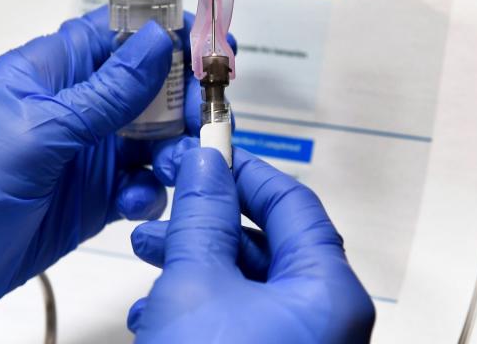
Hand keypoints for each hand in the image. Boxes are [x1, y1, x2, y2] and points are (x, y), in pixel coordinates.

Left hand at [0, 7, 232, 330]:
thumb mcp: (40, 126)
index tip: (205, 48)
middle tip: (199, 117)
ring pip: (154, 138)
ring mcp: (87, 152)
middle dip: (180, 99)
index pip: (117, 34)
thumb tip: (157, 41)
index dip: (163, 35)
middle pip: (148, 87)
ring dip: (173, 149)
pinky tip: (134, 202)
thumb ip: (107, 91)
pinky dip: (149, 192)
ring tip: (173, 166)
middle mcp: (76, 107)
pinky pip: (142, 184)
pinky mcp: (96, 196)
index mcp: (53, 70)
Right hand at [129, 145, 375, 342]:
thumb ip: (202, 218)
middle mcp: (324, 321)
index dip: (246, 172)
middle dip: (209, 220)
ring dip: (194, 262)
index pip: (294, 203)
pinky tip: (155, 310)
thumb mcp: (195, 286)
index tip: (210, 154)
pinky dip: (198, 304)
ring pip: (246, 283)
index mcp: (327, 293)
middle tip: (172, 198)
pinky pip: (238, 319)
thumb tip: (205, 167)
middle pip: (268, 244)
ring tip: (149, 250)